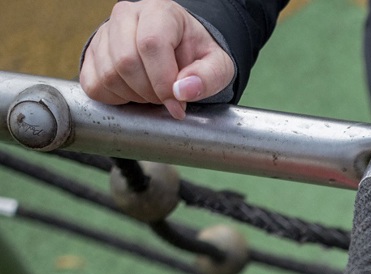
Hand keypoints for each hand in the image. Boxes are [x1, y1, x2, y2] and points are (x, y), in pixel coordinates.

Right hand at [80, 0, 235, 120]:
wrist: (178, 50)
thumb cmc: (197, 56)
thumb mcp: (218, 65)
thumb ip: (208, 77)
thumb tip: (183, 91)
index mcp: (160, 12)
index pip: (151, 44)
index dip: (163, 83)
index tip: (177, 106)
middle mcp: (127, 14)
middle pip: (126, 62)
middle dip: (150, 93)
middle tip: (166, 99)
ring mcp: (105, 32)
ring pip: (109, 75)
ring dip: (134, 97)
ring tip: (152, 93)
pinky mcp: (92, 53)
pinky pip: (94, 84)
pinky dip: (115, 99)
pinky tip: (134, 94)